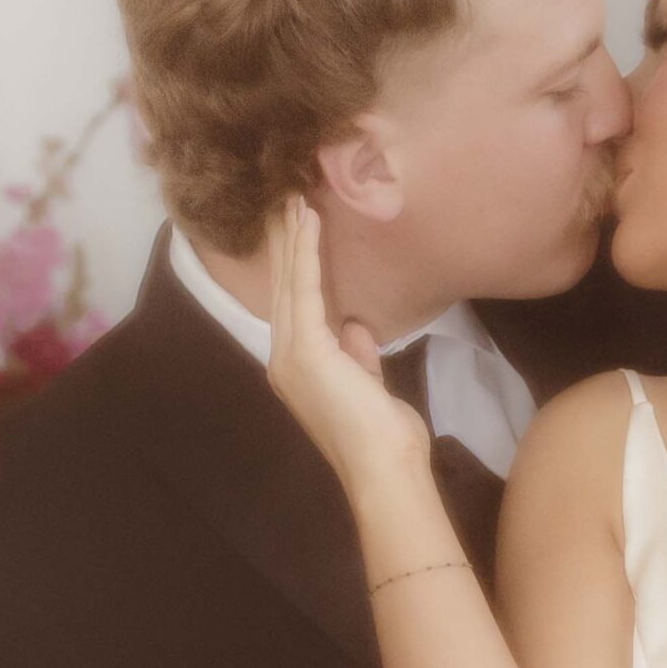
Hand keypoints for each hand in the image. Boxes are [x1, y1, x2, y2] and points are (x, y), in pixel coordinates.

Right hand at [265, 194, 430, 483]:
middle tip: (284, 200)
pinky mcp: (307, 348)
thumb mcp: (368, 387)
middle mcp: (284, 359)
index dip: (293, 265)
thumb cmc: (383, 437)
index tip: (294, 229)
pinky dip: (306, 253)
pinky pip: (306, 289)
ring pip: (290, 283)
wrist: (384, 468)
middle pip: (283, 288)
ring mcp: (290, 355)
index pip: (294, 306)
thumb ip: (358, 357)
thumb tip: (355, 328)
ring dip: (292, 239)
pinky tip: (308, 222)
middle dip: (284, 243)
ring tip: (294, 200)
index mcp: (297, 369)